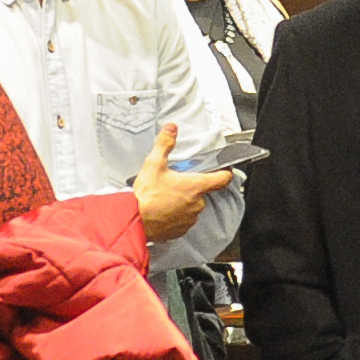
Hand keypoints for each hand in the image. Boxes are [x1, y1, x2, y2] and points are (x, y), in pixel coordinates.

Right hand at [131, 123, 236, 243]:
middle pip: (202, 192)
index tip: (223, 169)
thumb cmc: (146, 196)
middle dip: (191, 187)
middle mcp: (197, 204)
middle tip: (175, 183)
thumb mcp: (154, 164)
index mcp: (195, 186)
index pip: (223, 179)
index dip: (225, 172)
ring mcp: (190, 219)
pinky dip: (176, 215)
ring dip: (183, 201)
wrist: (134, 221)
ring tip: (166, 197)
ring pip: (192, 206)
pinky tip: (163, 210)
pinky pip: (184, 220)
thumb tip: (172, 129)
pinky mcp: (181, 230)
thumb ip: (165, 144)